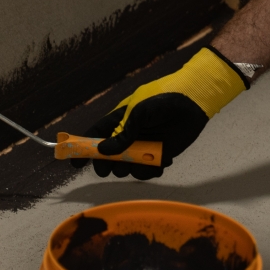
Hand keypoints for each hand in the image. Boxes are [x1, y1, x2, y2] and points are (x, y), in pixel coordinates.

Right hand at [71, 46, 247, 179]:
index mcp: (119, 121)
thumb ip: (122, 133)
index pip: (95, 137)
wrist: (194, 101)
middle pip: (108, 158)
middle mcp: (128, 137)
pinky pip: (147, 171)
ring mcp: (143, 147)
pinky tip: (160, 162)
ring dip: (131, 169)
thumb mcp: (139, 112)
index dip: (84, 150)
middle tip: (110, 168)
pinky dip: (151, 171)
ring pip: (127, 168)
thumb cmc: (163, 98)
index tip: (75, 162)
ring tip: (145, 159)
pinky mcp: (159, 156)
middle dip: (108, 165)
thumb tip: (104, 151)